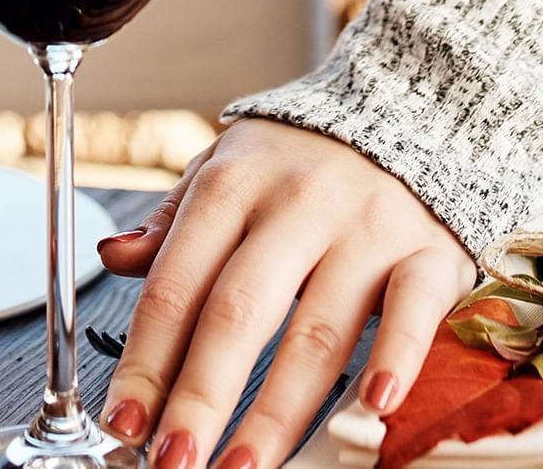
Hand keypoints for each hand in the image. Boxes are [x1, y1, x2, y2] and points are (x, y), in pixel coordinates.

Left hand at [97, 120, 474, 468]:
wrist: (409, 110)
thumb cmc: (302, 160)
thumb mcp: (225, 169)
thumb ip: (172, 222)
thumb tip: (113, 258)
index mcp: (233, 184)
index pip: (177, 283)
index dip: (147, 359)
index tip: (124, 420)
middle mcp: (296, 203)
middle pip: (238, 312)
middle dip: (200, 396)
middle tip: (173, 459)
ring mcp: (366, 228)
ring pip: (318, 331)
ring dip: (277, 412)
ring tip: (243, 466)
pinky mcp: (429, 251)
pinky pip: (412, 310)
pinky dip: (396, 359)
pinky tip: (373, 408)